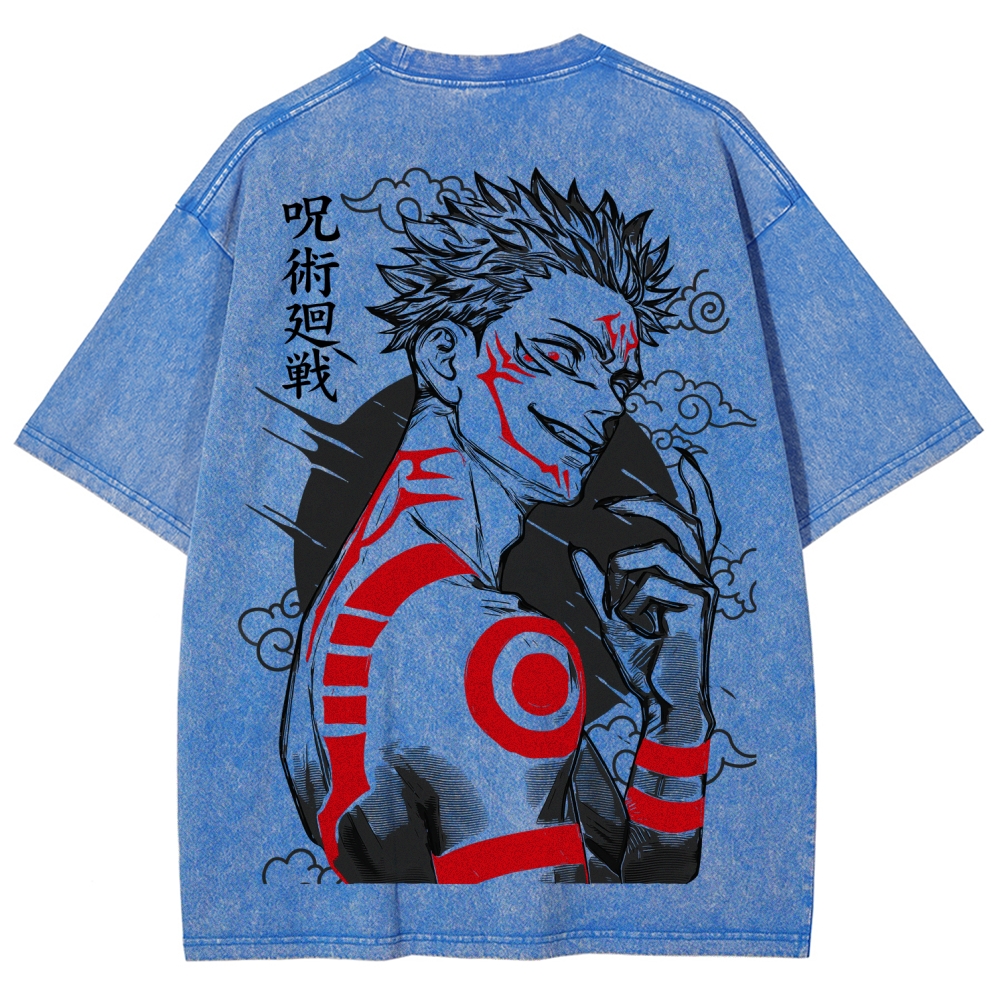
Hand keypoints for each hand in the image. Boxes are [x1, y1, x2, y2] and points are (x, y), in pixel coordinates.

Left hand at [572, 452, 718, 741]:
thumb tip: (577, 550)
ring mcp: (703, 588)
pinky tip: (641, 628)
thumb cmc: (645, 660)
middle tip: (602, 503)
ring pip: (651, 553)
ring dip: (622, 578)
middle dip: (640, 502)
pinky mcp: (698, 604)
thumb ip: (596, 583)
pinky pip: (648, 583)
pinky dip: (630, 604)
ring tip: (624, 611)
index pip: (697, 522)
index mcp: (686, 573)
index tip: (685, 456)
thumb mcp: (611, 615)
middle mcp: (700, 575)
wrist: (664, 700)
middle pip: (678, 520)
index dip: (695, 489)